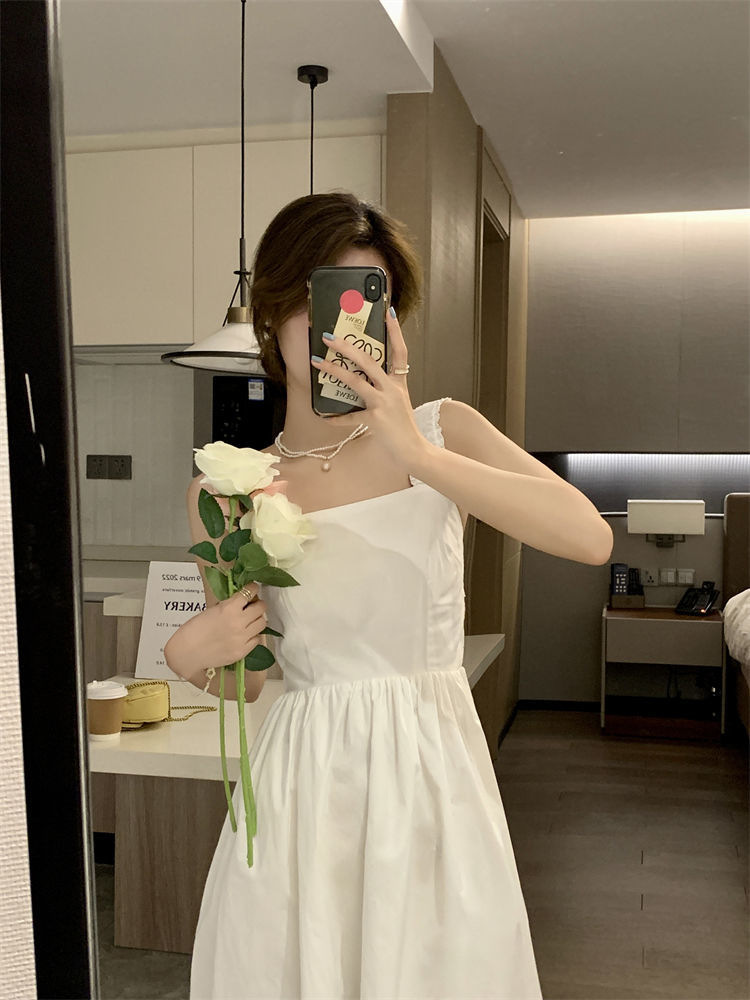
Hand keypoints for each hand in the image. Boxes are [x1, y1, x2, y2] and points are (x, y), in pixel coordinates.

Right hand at [165, 586, 267, 675]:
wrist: (186, 652)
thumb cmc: (193, 630)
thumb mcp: (211, 610)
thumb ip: (228, 605)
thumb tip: (241, 601)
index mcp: (228, 608)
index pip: (250, 592)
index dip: (252, 588)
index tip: (252, 588)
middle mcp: (238, 622)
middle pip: (261, 608)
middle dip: (258, 604)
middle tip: (253, 605)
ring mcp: (242, 638)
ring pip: (262, 623)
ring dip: (257, 619)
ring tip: (250, 620)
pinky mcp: (242, 651)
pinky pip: (257, 639)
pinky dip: (253, 635)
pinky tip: (245, 634)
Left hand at [310, 308, 426, 473]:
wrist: (414, 452)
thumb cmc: (403, 428)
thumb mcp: (398, 403)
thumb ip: (382, 390)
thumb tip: (359, 380)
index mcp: (399, 383)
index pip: (400, 351)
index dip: (395, 332)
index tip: (388, 312)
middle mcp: (392, 389)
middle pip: (369, 361)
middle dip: (347, 346)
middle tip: (329, 336)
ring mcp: (384, 403)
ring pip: (356, 381)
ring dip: (334, 370)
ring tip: (318, 362)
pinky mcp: (375, 419)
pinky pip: (350, 417)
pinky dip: (337, 419)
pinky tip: (325, 418)